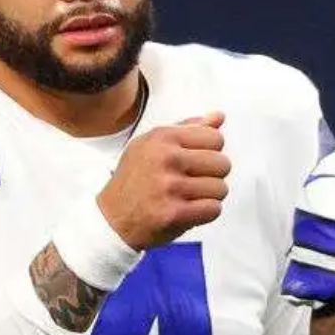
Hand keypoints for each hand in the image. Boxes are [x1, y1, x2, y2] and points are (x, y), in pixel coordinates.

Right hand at [96, 112, 230, 250]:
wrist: (111, 218)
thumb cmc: (136, 179)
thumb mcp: (153, 144)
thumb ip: (188, 129)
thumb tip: (219, 116)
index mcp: (162, 137)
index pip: (215, 138)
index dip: (211, 152)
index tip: (196, 162)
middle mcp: (165, 158)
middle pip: (223, 164)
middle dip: (214, 175)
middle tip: (193, 182)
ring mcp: (169, 186)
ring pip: (220, 189)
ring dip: (210, 197)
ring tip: (189, 197)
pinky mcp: (173, 214)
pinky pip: (213, 209)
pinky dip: (206, 213)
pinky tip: (189, 210)